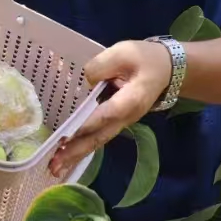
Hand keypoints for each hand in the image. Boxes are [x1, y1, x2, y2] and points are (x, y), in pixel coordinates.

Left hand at [48, 39, 172, 178]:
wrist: (166, 69)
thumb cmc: (144, 59)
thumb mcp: (123, 52)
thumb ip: (101, 65)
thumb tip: (85, 82)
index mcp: (131, 100)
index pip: (106, 114)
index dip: (86, 124)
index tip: (66, 135)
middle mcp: (127, 117)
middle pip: (99, 136)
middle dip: (76, 151)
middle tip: (54, 165)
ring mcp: (122, 122)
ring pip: (98, 141)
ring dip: (76, 154)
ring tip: (55, 168)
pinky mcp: (116, 121)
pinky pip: (98, 137)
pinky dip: (82, 147)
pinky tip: (67, 156)